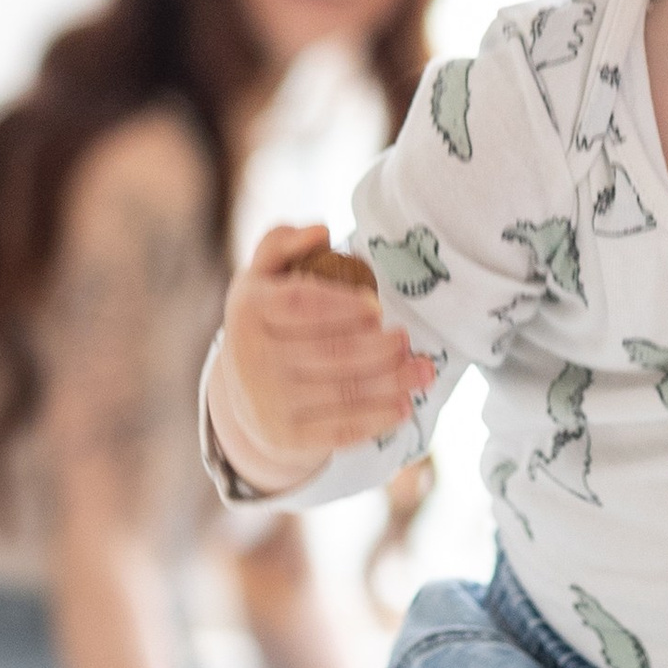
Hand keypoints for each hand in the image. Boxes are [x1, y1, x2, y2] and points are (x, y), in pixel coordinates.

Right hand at [210, 224, 428, 492]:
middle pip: (330, 352)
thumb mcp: (262, 277)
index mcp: (249, 310)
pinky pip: (340, 429)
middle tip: (407, 339)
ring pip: (343, 391)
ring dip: (392, 382)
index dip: (342, 306)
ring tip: (423, 370)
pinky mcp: (286, 437)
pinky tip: (405, 406)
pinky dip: (377, 419)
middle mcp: (252, 359)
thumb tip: (321, 230)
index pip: (301, 305)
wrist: (244, 396)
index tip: (376, 306)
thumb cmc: (268, 321)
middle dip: (379, 347)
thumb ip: (282, 242)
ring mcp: (268, 402)